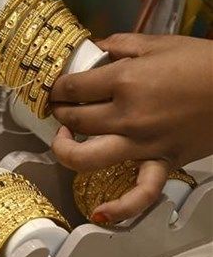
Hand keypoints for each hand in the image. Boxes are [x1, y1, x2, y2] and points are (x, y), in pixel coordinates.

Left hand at [50, 33, 212, 222]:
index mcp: (123, 81)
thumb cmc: (202, 63)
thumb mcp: (156, 43)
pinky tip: (101, 213)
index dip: (57, 87)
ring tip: (65, 139)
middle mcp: (127, 116)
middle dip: (60, 112)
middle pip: (75, 119)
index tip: (57, 88)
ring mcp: (143, 144)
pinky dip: (120, 207)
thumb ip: (117, 45)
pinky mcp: (164, 162)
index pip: (72, 88)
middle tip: (61, 106)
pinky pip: (141, 193)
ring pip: (89, 158)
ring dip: (66, 150)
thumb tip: (91, 49)